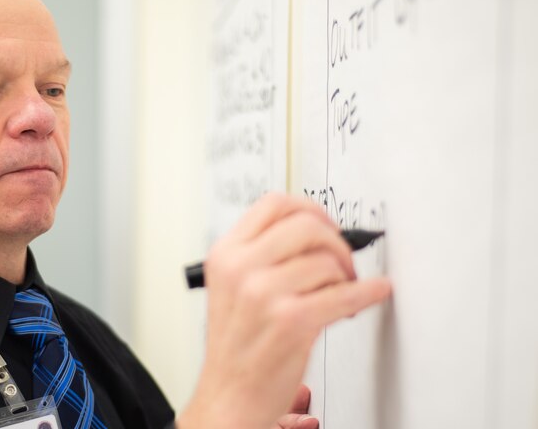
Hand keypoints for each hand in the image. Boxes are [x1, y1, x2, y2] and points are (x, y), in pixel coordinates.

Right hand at [176, 193, 390, 428]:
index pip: (274, 204)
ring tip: (342, 292)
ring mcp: (264, 293)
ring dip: (346, 275)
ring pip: (327, 260)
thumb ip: (262, 254)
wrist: (230, 396)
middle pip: (306, 224)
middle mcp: (241, 268)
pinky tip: (374, 292)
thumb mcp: (232, 286)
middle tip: (342, 262)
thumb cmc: (238, 345)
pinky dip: (369, 292)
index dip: (309, 208)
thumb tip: (314, 232)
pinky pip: (345, 293)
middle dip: (336, 242)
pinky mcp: (291, 321)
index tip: (326, 224)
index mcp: (226, 254)